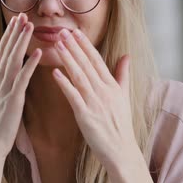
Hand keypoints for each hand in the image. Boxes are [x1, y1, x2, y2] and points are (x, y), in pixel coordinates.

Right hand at [0, 13, 41, 159]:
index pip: (2, 50)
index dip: (10, 33)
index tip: (17, 18)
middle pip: (7, 50)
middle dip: (14, 31)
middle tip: (22, 13)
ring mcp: (3, 88)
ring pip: (13, 59)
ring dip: (21, 41)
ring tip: (29, 25)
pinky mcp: (12, 99)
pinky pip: (22, 78)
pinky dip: (29, 64)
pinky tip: (38, 52)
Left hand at [51, 28, 137, 168]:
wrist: (121, 150)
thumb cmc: (120, 124)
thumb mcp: (124, 96)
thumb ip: (122, 74)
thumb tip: (127, 55)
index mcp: (112, 85)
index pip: (97, 60)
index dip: (85, 45)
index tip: (75, 31)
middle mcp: (104, 91)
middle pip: (87, 64)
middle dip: (74, 47)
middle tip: (62, 31)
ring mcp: (95, 102)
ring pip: (79, 76)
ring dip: (68, 59)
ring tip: (58, 45)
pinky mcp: (86, 115)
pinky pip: (73, 96)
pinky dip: (64, 84)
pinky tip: (55, 73)